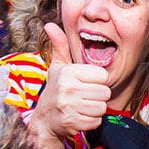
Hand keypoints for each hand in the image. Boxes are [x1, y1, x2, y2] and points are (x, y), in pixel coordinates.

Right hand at [31, 23, 109, 139]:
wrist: (44, 121)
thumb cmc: (55, 90)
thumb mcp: (57, 68)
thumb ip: (60, 46)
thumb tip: (50, 25)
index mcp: (68, 73)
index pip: (102, 75)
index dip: (97, 80)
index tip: (87, 82)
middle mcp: (68, 89)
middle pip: (105, 92)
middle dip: (98, 95)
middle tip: (85, 96)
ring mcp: (70, 107)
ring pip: (102, 107)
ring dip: (95, 108)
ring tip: (83, 105)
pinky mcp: (73, 123)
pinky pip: (97, 121)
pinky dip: (91, 121)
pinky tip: (81, 116)